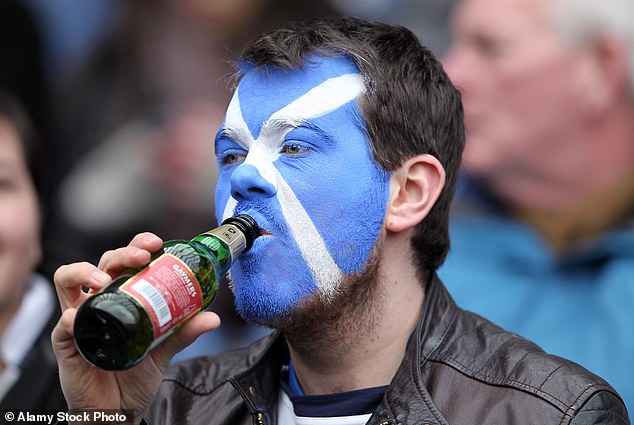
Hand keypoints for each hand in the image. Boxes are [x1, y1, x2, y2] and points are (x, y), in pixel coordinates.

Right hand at [51, 232, 220, 419]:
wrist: (118, 409)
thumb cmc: (135, 375)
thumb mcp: (163, 348)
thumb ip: (183, 331)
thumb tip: (212, 318)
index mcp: (121, 297)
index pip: (123, 261)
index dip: (135, 245)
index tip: (156, 243)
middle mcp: (99, 302)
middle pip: (101, 264)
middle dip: (121, 253)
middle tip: (141, 257)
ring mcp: (80, 320)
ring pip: (68, 281)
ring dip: (86, 273)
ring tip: (106, 281)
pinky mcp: (67, 344)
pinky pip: (63, 326)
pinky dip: (71, 318)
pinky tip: (80, 317)